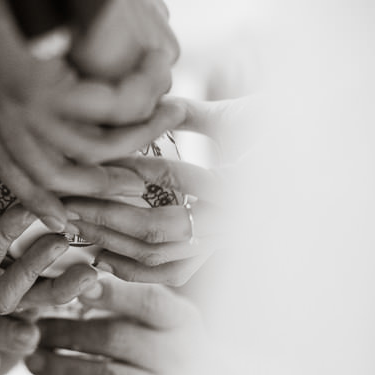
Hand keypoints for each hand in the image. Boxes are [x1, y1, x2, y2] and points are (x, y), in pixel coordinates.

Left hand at [0, 0, 182, 228]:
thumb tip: (36, 111)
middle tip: (149, 169)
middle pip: (68, 178)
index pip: (23, 180)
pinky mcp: (43, 89)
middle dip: (115, 179)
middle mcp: (9, 129)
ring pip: (97, 148)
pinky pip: (106, 108)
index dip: (47, 205)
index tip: (72, 220)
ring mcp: (26, 112)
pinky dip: (137, 95)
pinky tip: (154, 78)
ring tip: (172, 112)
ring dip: (143, 132)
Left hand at [0, 132, 91, 313]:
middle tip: (101, 267)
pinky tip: (25, 210)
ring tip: (69, 238)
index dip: (66, 262)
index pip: (32, 269)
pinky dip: (8, 234)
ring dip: (41, 269)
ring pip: (8, 290)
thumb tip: (41, 142)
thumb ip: (0, 165)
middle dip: (65, 289)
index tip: (99, 238)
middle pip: (29, 295)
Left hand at [25, 275, 209, 374]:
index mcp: (181, 322)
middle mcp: (180, 358)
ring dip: (63, 370)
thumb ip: (129, 304)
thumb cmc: (172, 352)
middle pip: (117, 339)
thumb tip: (75, 282)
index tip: (79, 287)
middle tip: (36, 331)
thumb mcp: (166, 323)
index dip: (114, 295)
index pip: (150, 303)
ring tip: (32, 362)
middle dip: (69, 333)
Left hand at [63, 96, 254, 285]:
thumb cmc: (273, 134)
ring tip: (75, 224)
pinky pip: (171, 274)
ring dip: (111, 240)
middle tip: (68, 198)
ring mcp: (222, 243)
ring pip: (159, 253)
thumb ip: (192, 112)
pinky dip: (134, 270)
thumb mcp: (235, 117)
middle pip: (156, 224)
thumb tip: (152, 100)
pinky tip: (101, 258)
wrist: (307, 172)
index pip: (174, 176)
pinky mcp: (214, 256)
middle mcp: (232, 220)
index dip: (131, 168)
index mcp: (240, 181)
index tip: (93, 160)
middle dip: (105, 213)